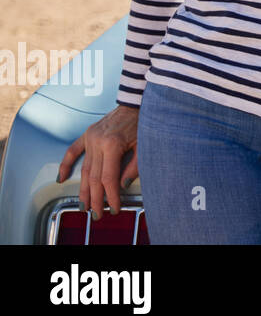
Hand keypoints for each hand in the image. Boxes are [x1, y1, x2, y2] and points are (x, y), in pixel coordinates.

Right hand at [57, 105, 139, 219]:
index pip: (109, 178)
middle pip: (94, 177)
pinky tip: (61, 178)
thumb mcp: (144, 145)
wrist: (136, 101)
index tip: (115, 208)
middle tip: (97, 214)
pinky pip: (72, 151)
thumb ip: (134, 167)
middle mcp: (97, 142)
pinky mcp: (87, 134)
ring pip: (84, 169)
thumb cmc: (143, 122)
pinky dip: (66, 165)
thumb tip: (121, 186)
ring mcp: (90, 137)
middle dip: (96, 198)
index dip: (111, 196)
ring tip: (84, 205)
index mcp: (112, 144)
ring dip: (83, 189)